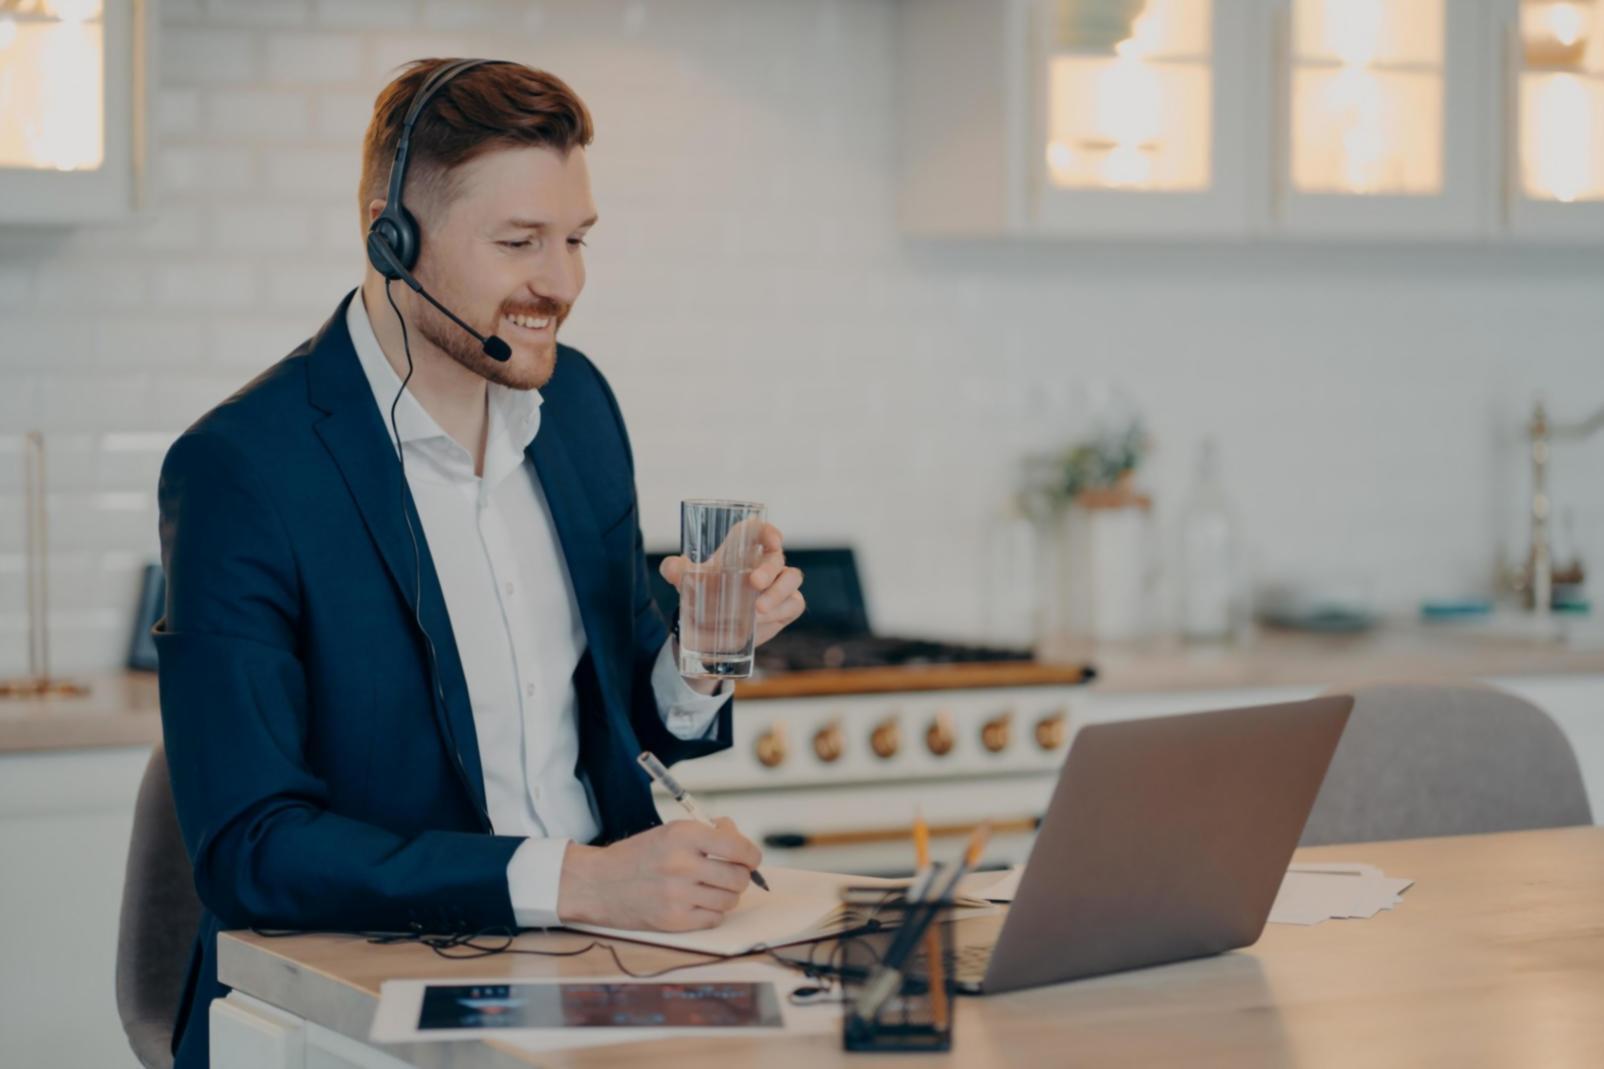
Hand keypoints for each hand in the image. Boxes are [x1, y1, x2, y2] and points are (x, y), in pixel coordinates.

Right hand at [556, 818, 762, 931]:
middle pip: (739, 877)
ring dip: (727, 895)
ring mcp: (678, 895)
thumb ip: (709, 833)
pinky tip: (699, 902)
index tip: (751, 858)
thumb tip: (741, 839)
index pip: (739, 847)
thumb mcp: (671, 832)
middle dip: (741, 876)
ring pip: (730, 900)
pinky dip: (713, 912)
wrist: (599, 883)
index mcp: (684, 836)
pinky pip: (714, 919)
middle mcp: (682, 864)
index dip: (752, 855)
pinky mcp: (674, 920)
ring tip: (711, 888)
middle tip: (730, 874)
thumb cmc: (639, 855)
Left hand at [658, 522, 803, 649]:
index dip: (768, 531)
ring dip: (778, 592)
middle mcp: (763, 563)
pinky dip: (782, 610)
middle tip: (754, 583)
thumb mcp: (687, 582)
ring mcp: (778, 584)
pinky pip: (794, 603)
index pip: (758, 531)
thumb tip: (671, 568)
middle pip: (776, 556)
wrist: (710, 629)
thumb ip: (675, 571)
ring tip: (758, 610)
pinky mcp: (786, 606)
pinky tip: (764, 621)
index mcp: (741, 549)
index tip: (773, 540)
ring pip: (791, 579)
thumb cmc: (704, 594)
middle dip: (769, 568)